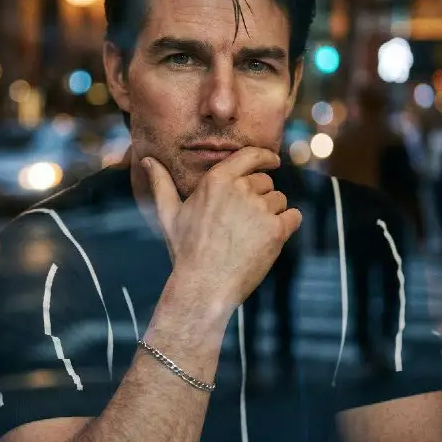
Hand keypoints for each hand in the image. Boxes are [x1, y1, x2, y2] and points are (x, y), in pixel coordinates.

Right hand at [143, 147, 301, 310]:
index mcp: (217, 180)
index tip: (274, 161)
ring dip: (272, 213)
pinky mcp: (276, 230)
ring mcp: (260, 209)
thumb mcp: (169, 214)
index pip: (251, 155)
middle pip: (265, 182)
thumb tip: (147, 160)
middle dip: (260, 196)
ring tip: (252, 234)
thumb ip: (161, 183)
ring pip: (280, 200)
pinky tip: (272, 237)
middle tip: (244, 221)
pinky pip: (294, 216)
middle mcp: (240, 189)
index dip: (266, 157)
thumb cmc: (185, 251)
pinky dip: (288, 224)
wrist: (203, 286)